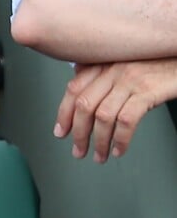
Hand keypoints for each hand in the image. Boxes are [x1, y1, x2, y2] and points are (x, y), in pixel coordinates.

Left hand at [53, 59, 176, 161]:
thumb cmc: (158, 61)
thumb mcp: (125, 61)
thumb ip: (101, 70)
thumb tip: (76, 76)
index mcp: (105, 62)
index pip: (74, 89)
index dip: (64, 114)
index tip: (61, 132)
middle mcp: (114, 68)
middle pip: (84, 105)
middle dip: (78, 134)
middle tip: (78, 151)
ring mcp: (131, 78)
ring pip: (103, 116)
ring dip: (99, 142)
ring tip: (99, 156)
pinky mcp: (149, 90)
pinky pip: (126, 121)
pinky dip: (120, 140)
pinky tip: (119, 149)